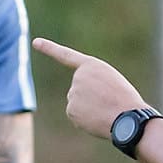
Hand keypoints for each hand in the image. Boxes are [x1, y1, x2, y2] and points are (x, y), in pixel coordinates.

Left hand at [31, 38, 148, 138]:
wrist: (127, 117)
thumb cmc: (125, 100)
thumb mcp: (111, 82)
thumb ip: (93, 84)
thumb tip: (79, 103)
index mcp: (91, 66)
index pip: (67, 55)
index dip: (50, 49)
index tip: (35, 42)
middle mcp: (78, 77)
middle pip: (78, 90)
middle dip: (89, 98)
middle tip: (107, 102)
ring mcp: (73, 93)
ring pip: (77, 104)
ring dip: (89, 109)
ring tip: (105, 110)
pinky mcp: (71, 109)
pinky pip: (76, 116)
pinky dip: (85, 120)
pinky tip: (98, 119)